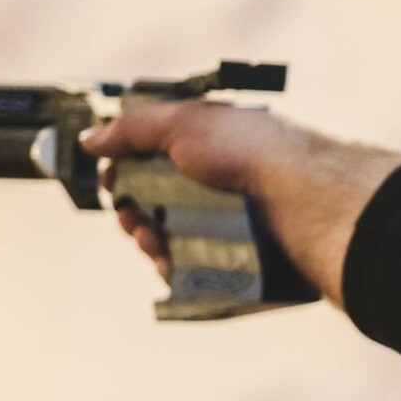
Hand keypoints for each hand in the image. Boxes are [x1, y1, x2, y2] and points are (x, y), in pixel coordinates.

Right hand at [80, 101, 400, 306]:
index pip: (158, 165)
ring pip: (173, 247)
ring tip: (152, 240)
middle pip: (160, 210)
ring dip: (149, 243)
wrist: (308, 199)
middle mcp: (224, 191)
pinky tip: (169, 263)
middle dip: (133, 214)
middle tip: (133, 218)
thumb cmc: (252, 151)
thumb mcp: (185, 121)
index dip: (128, 176)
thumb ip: (132, 129)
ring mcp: (235, 232)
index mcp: (214, 152)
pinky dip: (174, 272)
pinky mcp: (245, 268)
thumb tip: (92, 140)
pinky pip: (197, 278)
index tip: (112, 183)